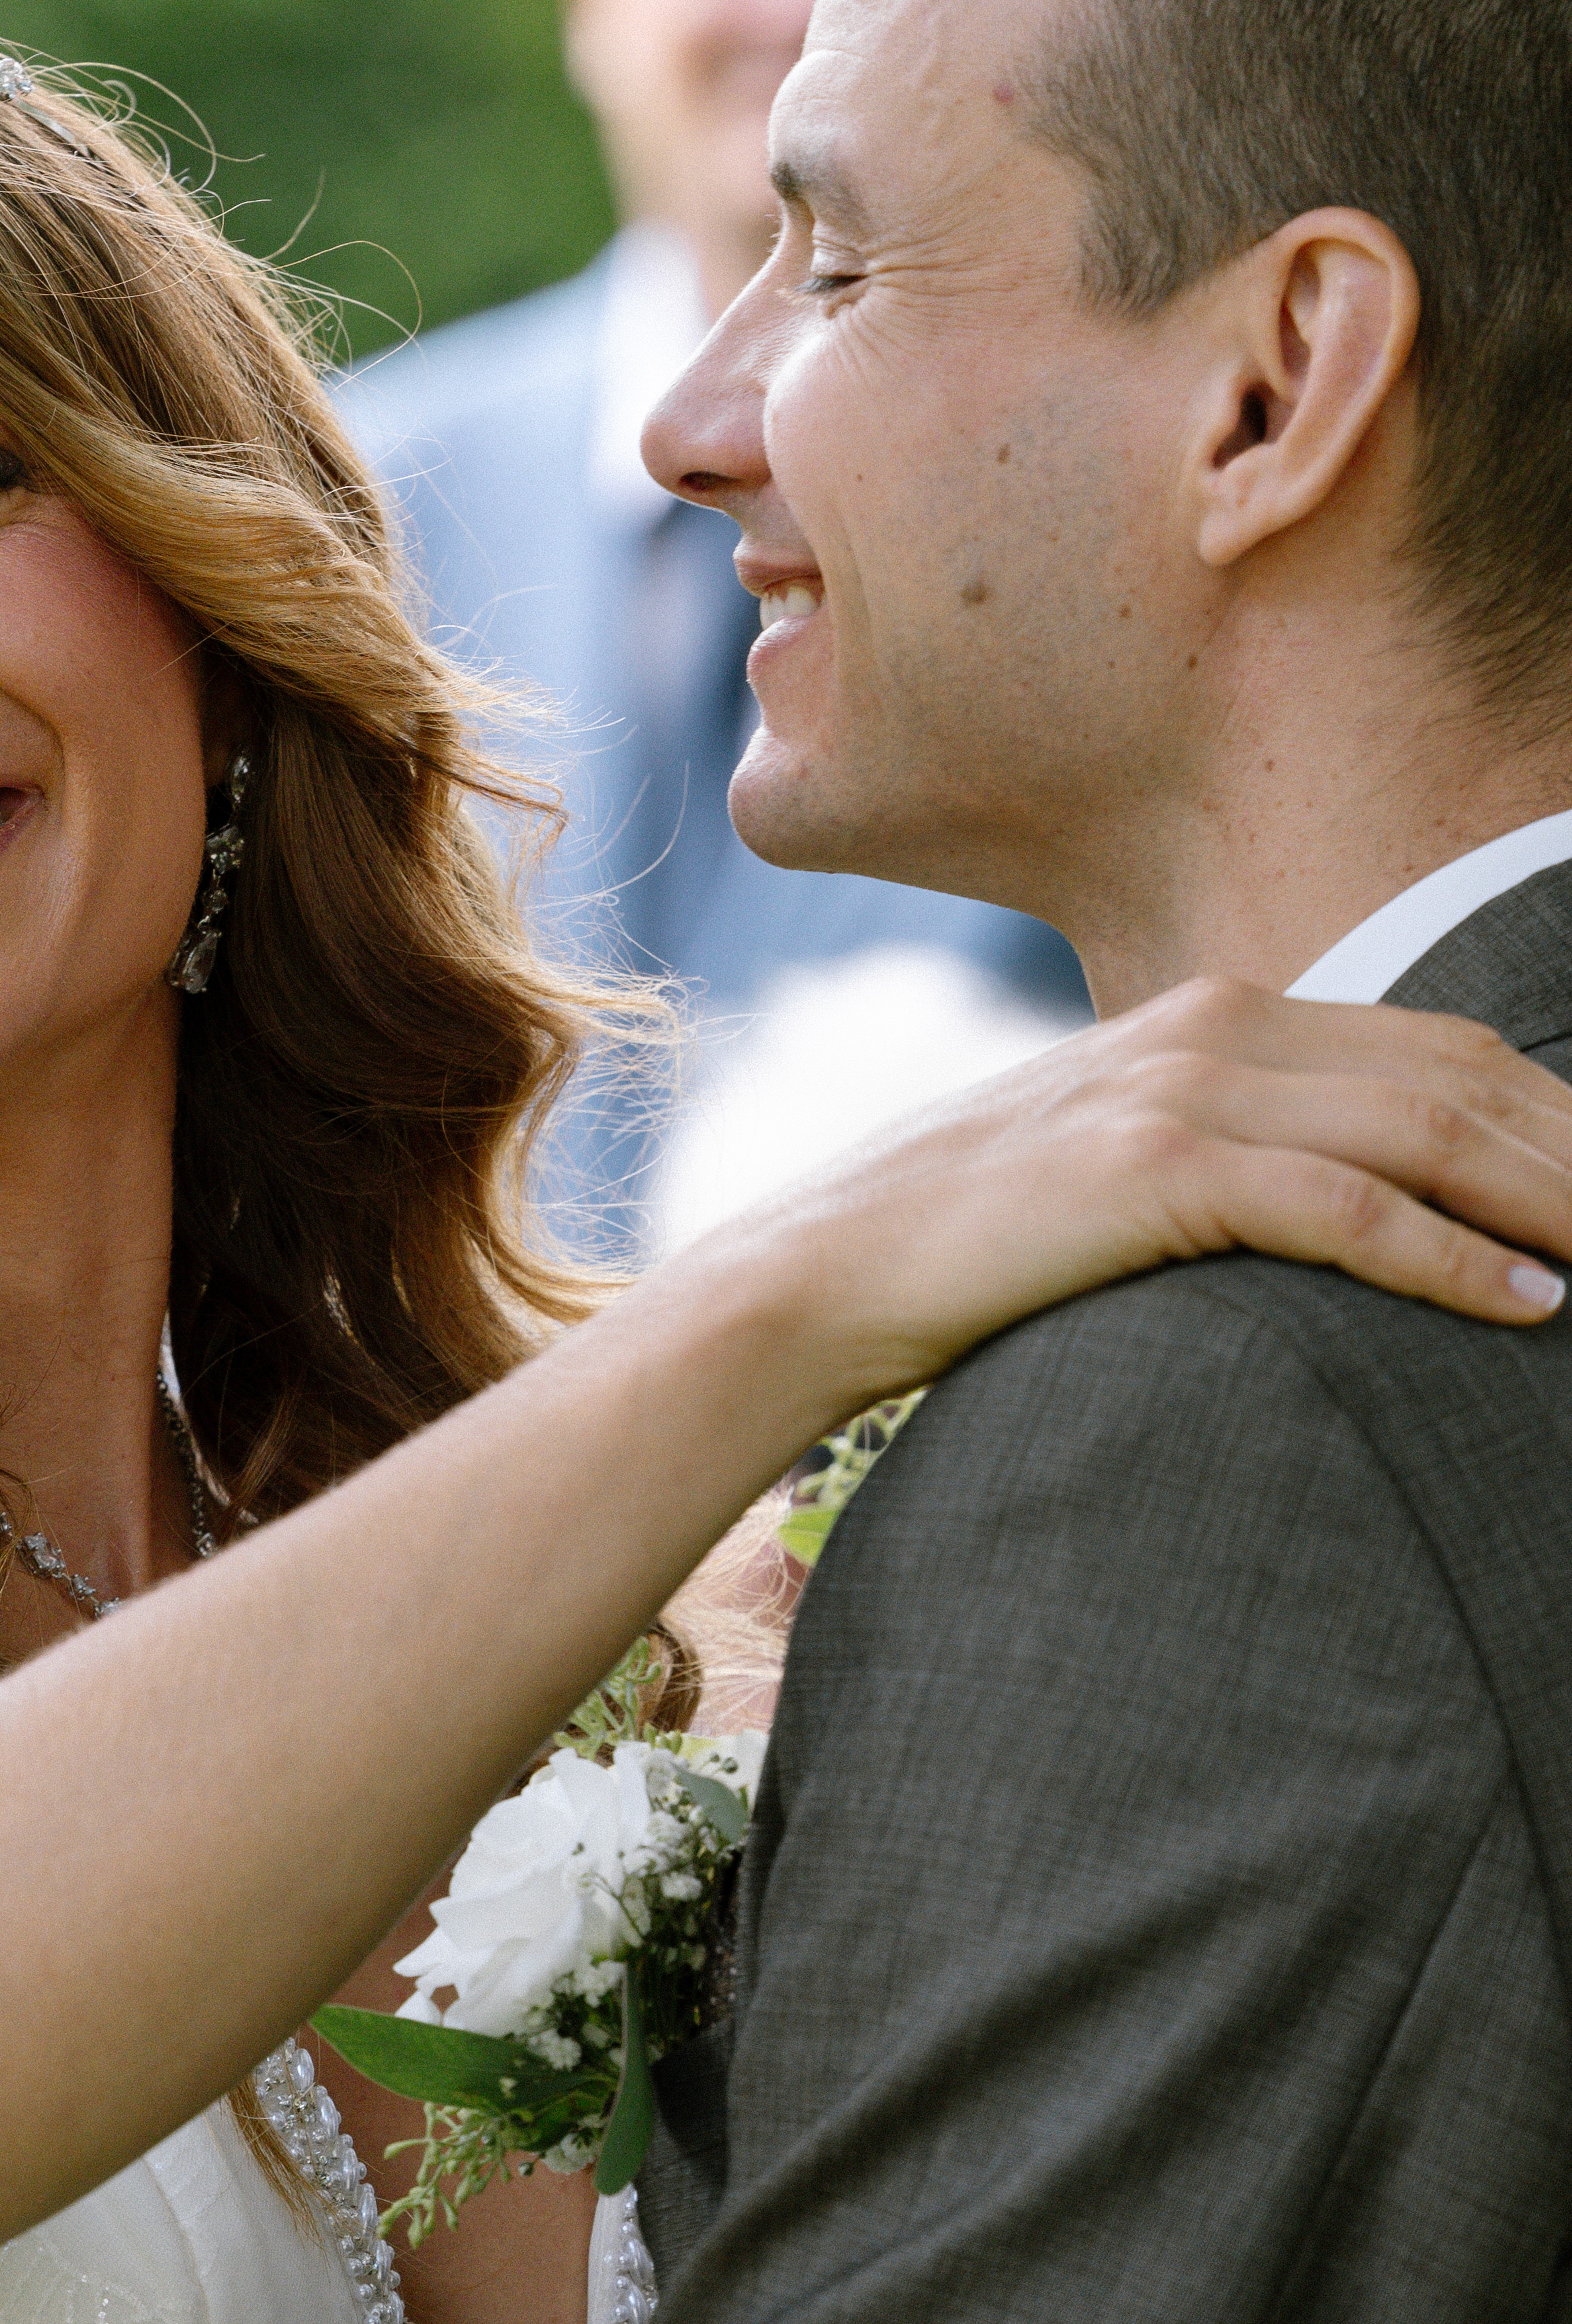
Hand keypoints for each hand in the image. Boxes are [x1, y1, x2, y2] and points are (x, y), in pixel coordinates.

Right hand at [751, 979, 1571, 1408]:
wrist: (824, 1268)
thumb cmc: (975, 1240)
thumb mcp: (1119, 1161)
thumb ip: (1229, 1148)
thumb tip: (1340, 1197)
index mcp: (1214, 1016)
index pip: (1437, 1051)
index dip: (1550, 1115)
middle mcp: (1213, 1028)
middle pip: (1459, 1078)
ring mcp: (1182, 1090)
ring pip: (1425, 1132)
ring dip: (1550, 1201)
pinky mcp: (1154, 1169)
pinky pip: (1346, 1209)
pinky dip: (1453, 1260)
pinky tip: (1528, 1307)